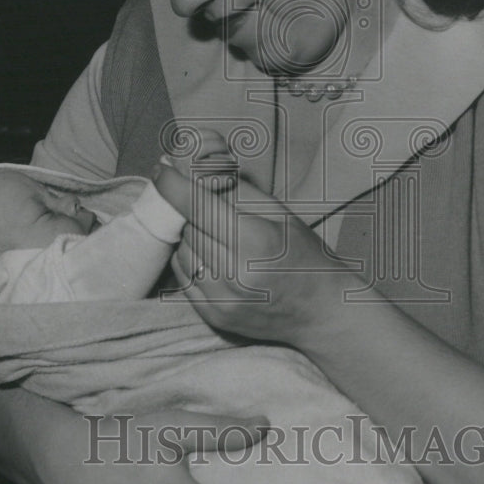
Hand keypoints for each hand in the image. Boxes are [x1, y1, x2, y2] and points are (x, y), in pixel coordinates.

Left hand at [153, 161, 343, 346]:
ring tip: (217, 234)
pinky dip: (191, 260)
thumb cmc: (304, 255)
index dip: (173, 184)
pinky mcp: (213, 316)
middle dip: (191, 210)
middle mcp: (234, 274)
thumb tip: (194, 167)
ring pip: (182, 251)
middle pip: (188, 227)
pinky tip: (213, 255)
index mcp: (255, 241)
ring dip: (191, 236)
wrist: (321, 311)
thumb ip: (236, 190)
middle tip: (207, 205)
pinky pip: (184, 276)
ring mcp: (222, 299)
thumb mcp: (278, 213)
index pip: (198, 206)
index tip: (162, 168)